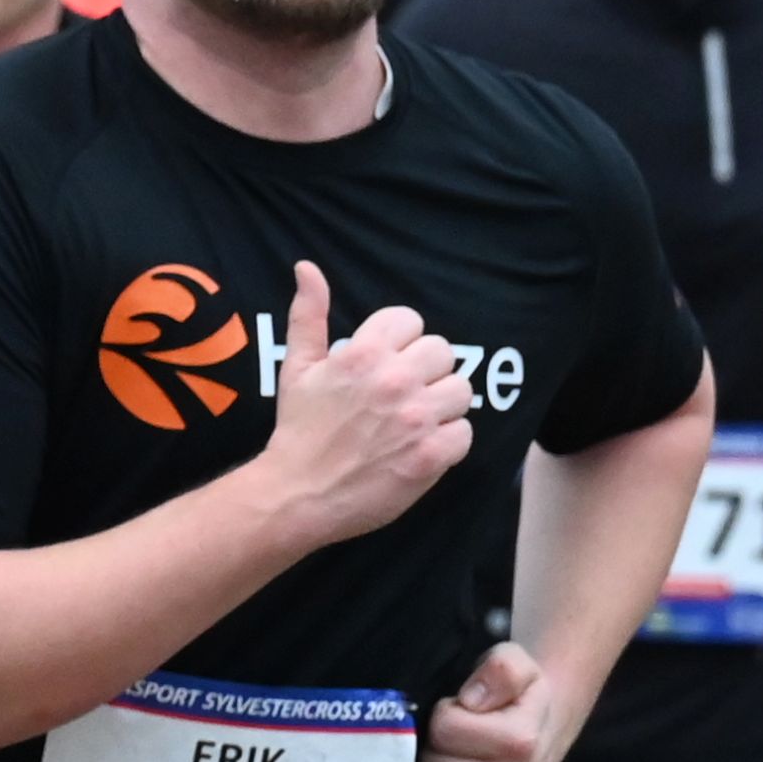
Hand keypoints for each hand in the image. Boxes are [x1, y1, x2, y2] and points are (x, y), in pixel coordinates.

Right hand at [236, 262, 474, 554]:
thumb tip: (307, 268)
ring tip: (416, 420)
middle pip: (443, 352)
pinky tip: (422, 446)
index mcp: (364, 353)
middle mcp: (395, 380)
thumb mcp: (297, 367)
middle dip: (426, 370)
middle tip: (404, 394)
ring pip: (461, 390)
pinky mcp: (431, 455)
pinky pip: (465, 432)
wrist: (298, 494)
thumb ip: (308, 315)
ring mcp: (417, 418)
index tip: (387, 364)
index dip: (401, 342)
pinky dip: (448, 440)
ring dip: (442, 404)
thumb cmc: (298, 429)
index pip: (411, 322)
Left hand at [419, 641, 568, 761]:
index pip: (443, 731)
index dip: (443, 714)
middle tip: (453, 736)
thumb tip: (471, 700)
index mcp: (521, 740)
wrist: (545, 729)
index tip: (459, 709)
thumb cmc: (520, 695)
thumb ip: (499, 669)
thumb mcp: (513, 662)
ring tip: (455, 757)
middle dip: (435, 746)